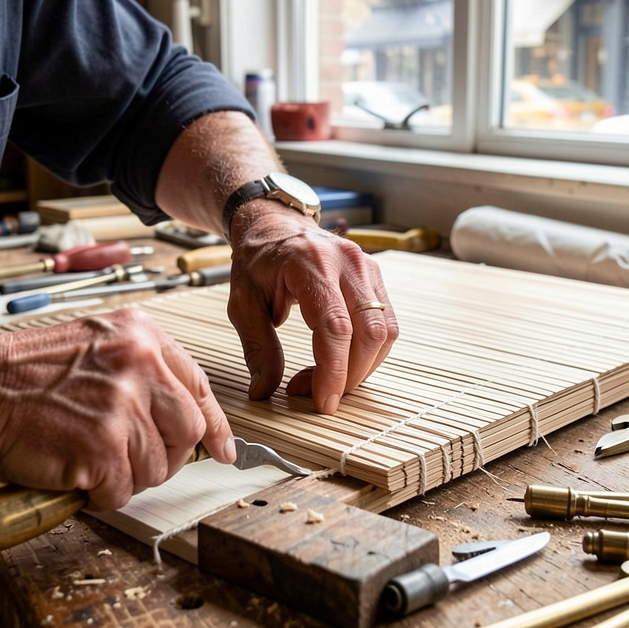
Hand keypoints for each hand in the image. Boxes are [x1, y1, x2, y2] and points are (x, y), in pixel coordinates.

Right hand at [0, 310, 234, 509]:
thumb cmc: (24, 376)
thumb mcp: (95, 348)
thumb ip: (142, 372)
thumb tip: (183, 417)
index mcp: (142, 336)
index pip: (199, 386)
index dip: (215, 425)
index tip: (224, 450)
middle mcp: (141, 364)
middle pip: (190, 430)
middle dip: (168, 456)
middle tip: (132, 461)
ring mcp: (124, 405)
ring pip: (158, 467)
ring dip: (126, 476)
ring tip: (88, 459)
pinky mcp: (103, 447)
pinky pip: (123, 491)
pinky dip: (100, 494)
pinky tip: (74, 472)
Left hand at [226, 207, 397, 413]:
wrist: (275, 225)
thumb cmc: (257, 262)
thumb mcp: (242, 303)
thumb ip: (257, 347)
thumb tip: (264, 392)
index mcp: (310, 264)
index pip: (335, 326)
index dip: (334, 371)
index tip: (324, 402)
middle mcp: (347, 262)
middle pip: (369, 332)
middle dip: (351, 375)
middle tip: (319, 394)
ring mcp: (366, 268)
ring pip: (385, 331)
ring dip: (363, 367)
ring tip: (329, 379)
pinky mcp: (374, 278)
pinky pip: (386, 323)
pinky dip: (370, 352)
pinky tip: (343, 361)